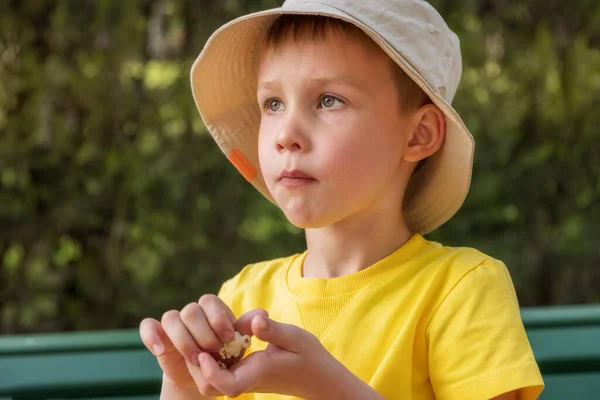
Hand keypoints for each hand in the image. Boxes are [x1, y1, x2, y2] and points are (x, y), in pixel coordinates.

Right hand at [139, 294, 267, 395]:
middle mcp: (192, 313)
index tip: (228, 338)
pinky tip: (161, 350)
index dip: (218, 318)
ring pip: (171, 317)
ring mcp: (174, 324)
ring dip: (183, 339)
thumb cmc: (226, 355)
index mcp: (212, 309)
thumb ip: (247, 328)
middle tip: (213, 352)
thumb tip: (262, 314)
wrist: (207, 375)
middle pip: (191, 310)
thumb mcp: (239, 344)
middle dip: (203, 333)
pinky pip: (148, 327)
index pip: (210, 301)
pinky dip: (152, 336)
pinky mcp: (158, 336)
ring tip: (195, 358)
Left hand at [197, 315, 383, 398]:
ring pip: (211, 381)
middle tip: (199, 338)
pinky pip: (219, 372)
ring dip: (204, 360)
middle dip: (198, 366)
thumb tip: (255, 320)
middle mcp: (247, 378)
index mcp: (258, 372)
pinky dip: (213, 356)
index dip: (210, 372)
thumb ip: (274, 330)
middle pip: (210, 387)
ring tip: (209, 335)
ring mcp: (243, 378)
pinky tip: (221, 336)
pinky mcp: (242, 374)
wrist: (317, 376)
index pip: (227, 385)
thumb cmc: (309, 356)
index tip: (205, 352)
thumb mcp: (295, 337)